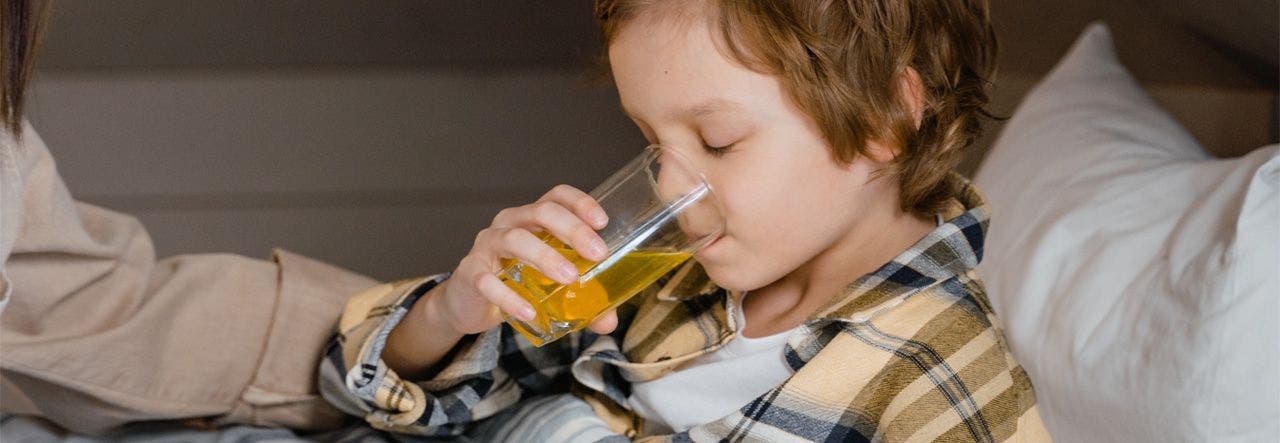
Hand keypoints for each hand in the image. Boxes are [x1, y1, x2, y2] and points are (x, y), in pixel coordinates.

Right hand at [385, 185, 618, 376]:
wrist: (468, 304)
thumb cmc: (514, 283)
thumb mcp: (550, 286)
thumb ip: (581, 301)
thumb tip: (608, 321)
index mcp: (531, 219)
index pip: (556, 197)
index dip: (580, 203)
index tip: (602, 222)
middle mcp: (509, 224)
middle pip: (541, 212)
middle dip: (572, 230)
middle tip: (598, 254)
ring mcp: (487, 246)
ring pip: (515, 239)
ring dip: (545, 257)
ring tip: (570, 278)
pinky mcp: (471, 273)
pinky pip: (488, 281)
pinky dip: (510, 297)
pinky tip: (529, 312)